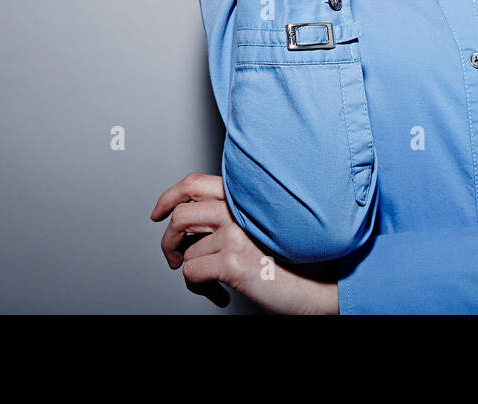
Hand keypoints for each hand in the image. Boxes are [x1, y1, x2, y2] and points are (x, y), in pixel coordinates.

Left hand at [150, 172, 338, 314]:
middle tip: (173, 257)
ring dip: (190, 272)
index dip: (169, 197)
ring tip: (209, 282)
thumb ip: (231, 216)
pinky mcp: (234, 260)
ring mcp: (237, 233)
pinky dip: (199, 289)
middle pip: (181, 214)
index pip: (194, 183)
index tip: (158, 213)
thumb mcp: (260, 227)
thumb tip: (191, 228)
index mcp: (245, 197)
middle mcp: (240, 210)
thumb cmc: (292, 260)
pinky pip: (191, 273)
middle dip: (168, 240)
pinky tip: (219, 293)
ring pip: (185, 251)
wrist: (318, 285)